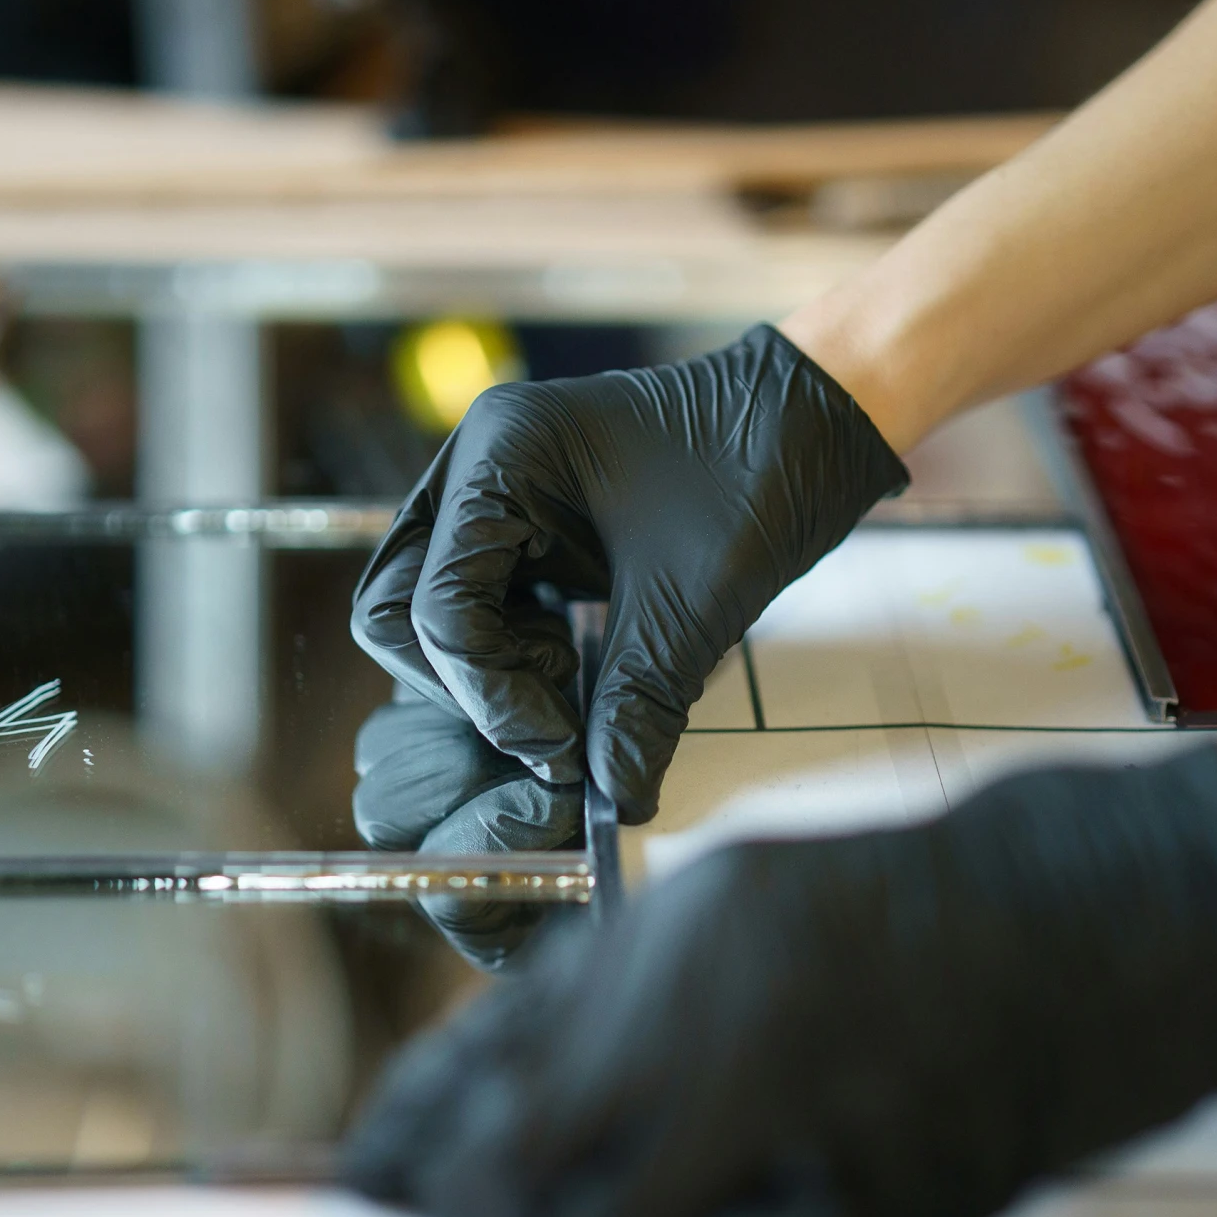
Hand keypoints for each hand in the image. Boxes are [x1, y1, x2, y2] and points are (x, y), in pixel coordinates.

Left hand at [341, 744, 1216, 1216]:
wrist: (1094, 922)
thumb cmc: (897, 910)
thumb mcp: (733, 902)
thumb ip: (612, 990)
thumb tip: (486, 1099)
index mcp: (675, 932)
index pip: (487, 1054)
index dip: (406, 1133)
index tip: (362, 1181)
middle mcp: (722, 1016)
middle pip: (519, 1162)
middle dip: (466, 1212)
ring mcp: (803, 1111)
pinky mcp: (880, 1200)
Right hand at [351, 324, 907, 822]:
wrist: (817, 419)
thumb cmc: (763, 467)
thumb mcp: (696, 599)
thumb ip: (639, 702)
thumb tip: (612, 797)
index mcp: (501, 454)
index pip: (436, 605)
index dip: (491, 696)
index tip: (562, 749)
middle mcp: (478, 467)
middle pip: (399, 607)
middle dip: (467, 684)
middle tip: (551, 728)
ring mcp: (497, 494)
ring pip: (433, 612)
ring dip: (491, 674)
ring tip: (577, 698)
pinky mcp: (528, 526)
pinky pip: (484, 607)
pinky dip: (518, 656)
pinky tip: (583, 672)